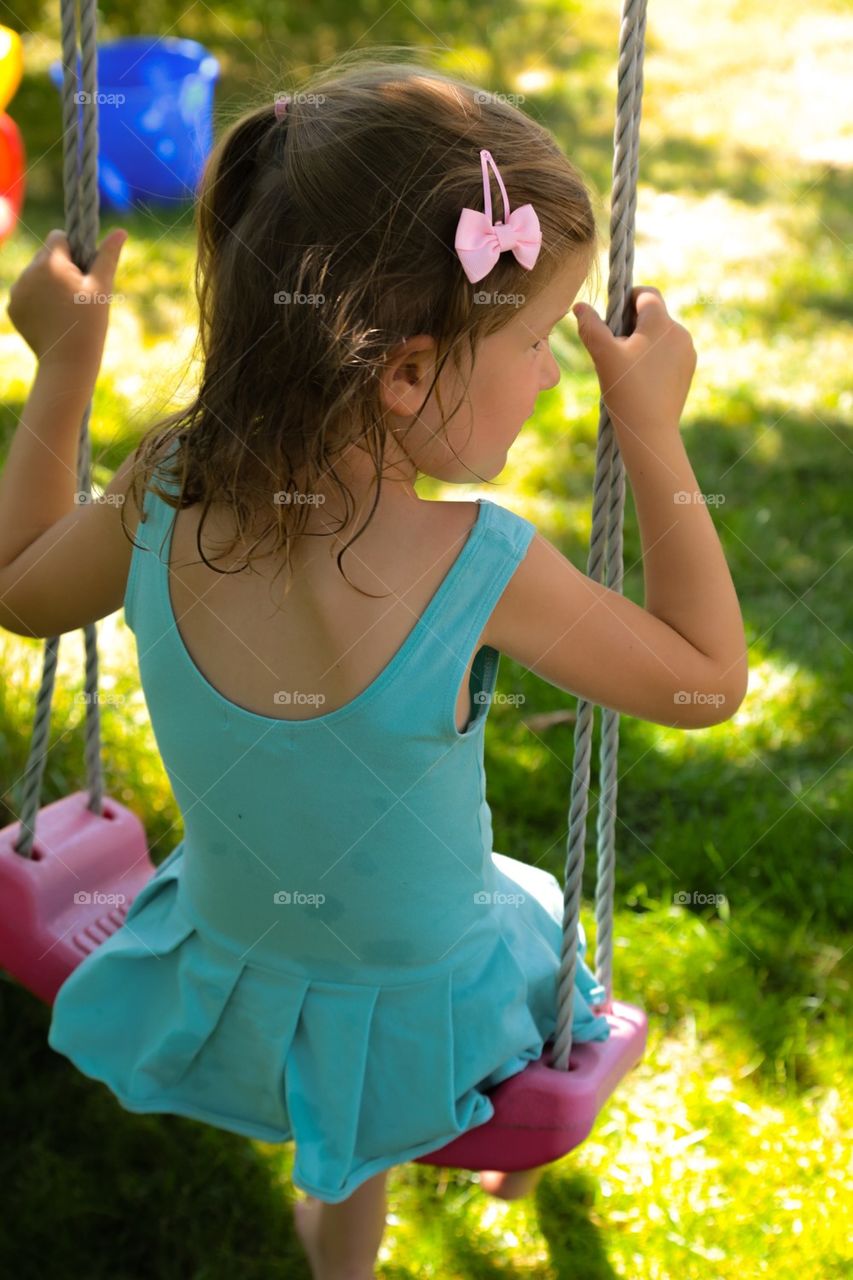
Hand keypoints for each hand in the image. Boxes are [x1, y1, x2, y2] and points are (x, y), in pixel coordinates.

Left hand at [5, 227, 127, 371]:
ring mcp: (17, 291)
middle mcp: (28, 272)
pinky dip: (37, 301)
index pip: (59, 236)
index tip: (84, 273)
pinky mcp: (13, 308)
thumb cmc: (90, 324)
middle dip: (61, 267)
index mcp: (50, 262)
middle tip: (77, 296)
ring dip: (48, 283)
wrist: (67, 363)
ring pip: (35, 274)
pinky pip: (26, 294)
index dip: (75, 251)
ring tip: (65, 309)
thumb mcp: (102, 288)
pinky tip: (51, 318)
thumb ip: (107, 256)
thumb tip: (121, 231)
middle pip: (46, 255)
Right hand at [573, 286, 696, 436]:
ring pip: (660, 335)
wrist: (651, 431)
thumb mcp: (603, 356)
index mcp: (661, 322)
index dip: (627, 299)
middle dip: (632, 325)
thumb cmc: (626, 391)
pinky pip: (668, 353)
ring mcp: (687, 352)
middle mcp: (680, 332)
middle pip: (653, 315)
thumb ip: (591, 326)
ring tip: (626, 368)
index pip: (646, 294)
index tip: (612, 318)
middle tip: (614, 349)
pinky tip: (640, 380)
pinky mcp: (688, 370)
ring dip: (643, 342)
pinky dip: (654, 358)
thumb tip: (580, 305)